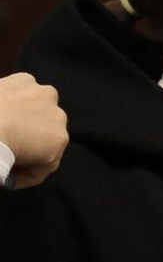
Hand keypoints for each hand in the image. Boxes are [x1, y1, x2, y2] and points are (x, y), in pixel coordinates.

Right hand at [0, 72, 68, 188]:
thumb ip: (0, 110)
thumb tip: (3, 128)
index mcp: (23, 82)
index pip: (24, 107)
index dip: (11, 126)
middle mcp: (46, 94)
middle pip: (38, 125)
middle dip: (23, 140)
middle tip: (2, 155)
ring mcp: (56, 116)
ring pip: (43, 145)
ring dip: (26, 158)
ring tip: (4, 169)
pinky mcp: (59, 140)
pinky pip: (44, 165)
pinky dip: (27, 175)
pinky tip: (9, 179)